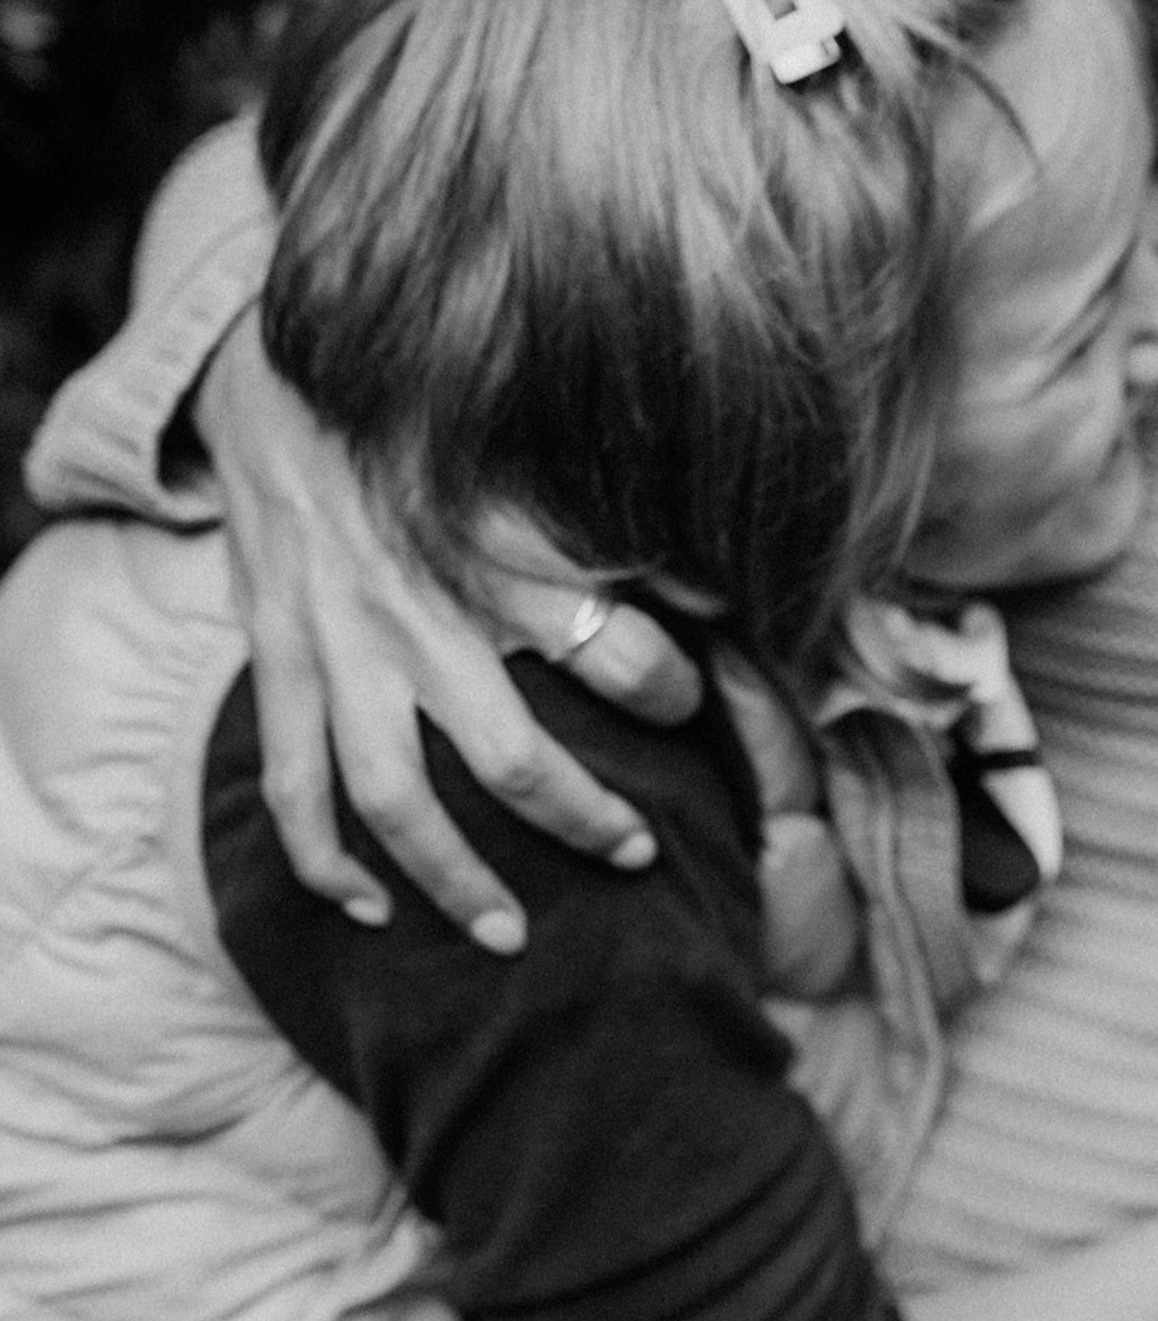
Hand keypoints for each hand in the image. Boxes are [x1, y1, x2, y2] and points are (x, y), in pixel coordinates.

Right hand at [198, 316, 703, 946]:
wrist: (279, 387)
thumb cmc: (427, 432)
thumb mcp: (527, 465)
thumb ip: (612, 537)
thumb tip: (717, 594)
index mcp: (494, 558)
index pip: (608, 647)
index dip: (668, 687)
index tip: (694, 705)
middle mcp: (420, 616)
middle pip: (508, 758)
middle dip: (579, 821)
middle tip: (636, 855)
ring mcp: (340, 650)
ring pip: (393, 798)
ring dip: (450, 878)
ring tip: (508, 934)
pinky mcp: (278, 664)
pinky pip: (295, 783)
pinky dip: (323, 859)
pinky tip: (367, 906)